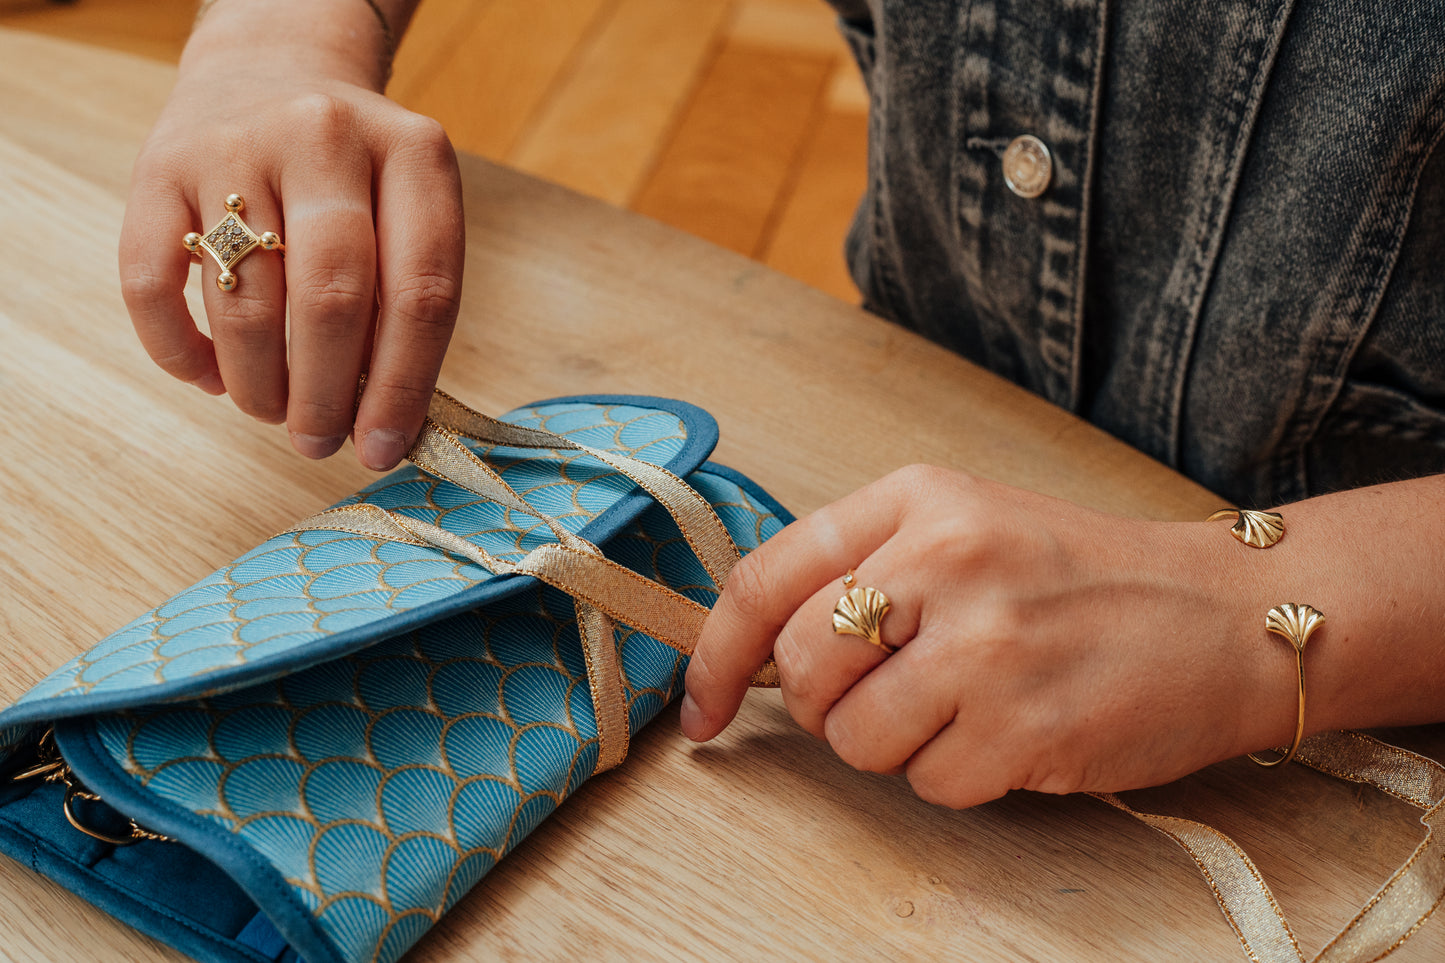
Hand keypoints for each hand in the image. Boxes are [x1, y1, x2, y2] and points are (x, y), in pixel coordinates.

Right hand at [118, 0, 462, 470]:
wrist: (270, 71)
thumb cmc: (354, 175)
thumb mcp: (408, 210)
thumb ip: (407, 303)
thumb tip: (383, 425)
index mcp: (412, 153)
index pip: (421, 291)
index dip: (402, 385)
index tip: (383, 447)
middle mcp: (325, 138)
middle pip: (332, 300)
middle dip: (325, 396)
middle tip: (318, 441)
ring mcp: (235, 147)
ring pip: (245, 302)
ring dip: (258, 384)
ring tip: (273, 410)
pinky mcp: (158, 168)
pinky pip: (153, 286)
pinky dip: (181, 352)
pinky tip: (210, 377)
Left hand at [681, 465, 1286, 807]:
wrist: (1227, 616)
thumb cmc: (1085, 577)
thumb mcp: (967, 527)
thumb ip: (866, 569)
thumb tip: (754, 655)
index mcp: (917, 500)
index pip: (766, 578)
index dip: (715, 654)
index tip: (701, 709)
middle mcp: (942, 561)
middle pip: (800, 666)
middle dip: (827, 702)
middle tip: (891, 691)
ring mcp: (984, 645)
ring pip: (855, 738)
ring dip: (895, 744)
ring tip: (967, 706)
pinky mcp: (1023, 725)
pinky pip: (928, 783)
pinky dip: (957, 775)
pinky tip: (1011, 732)